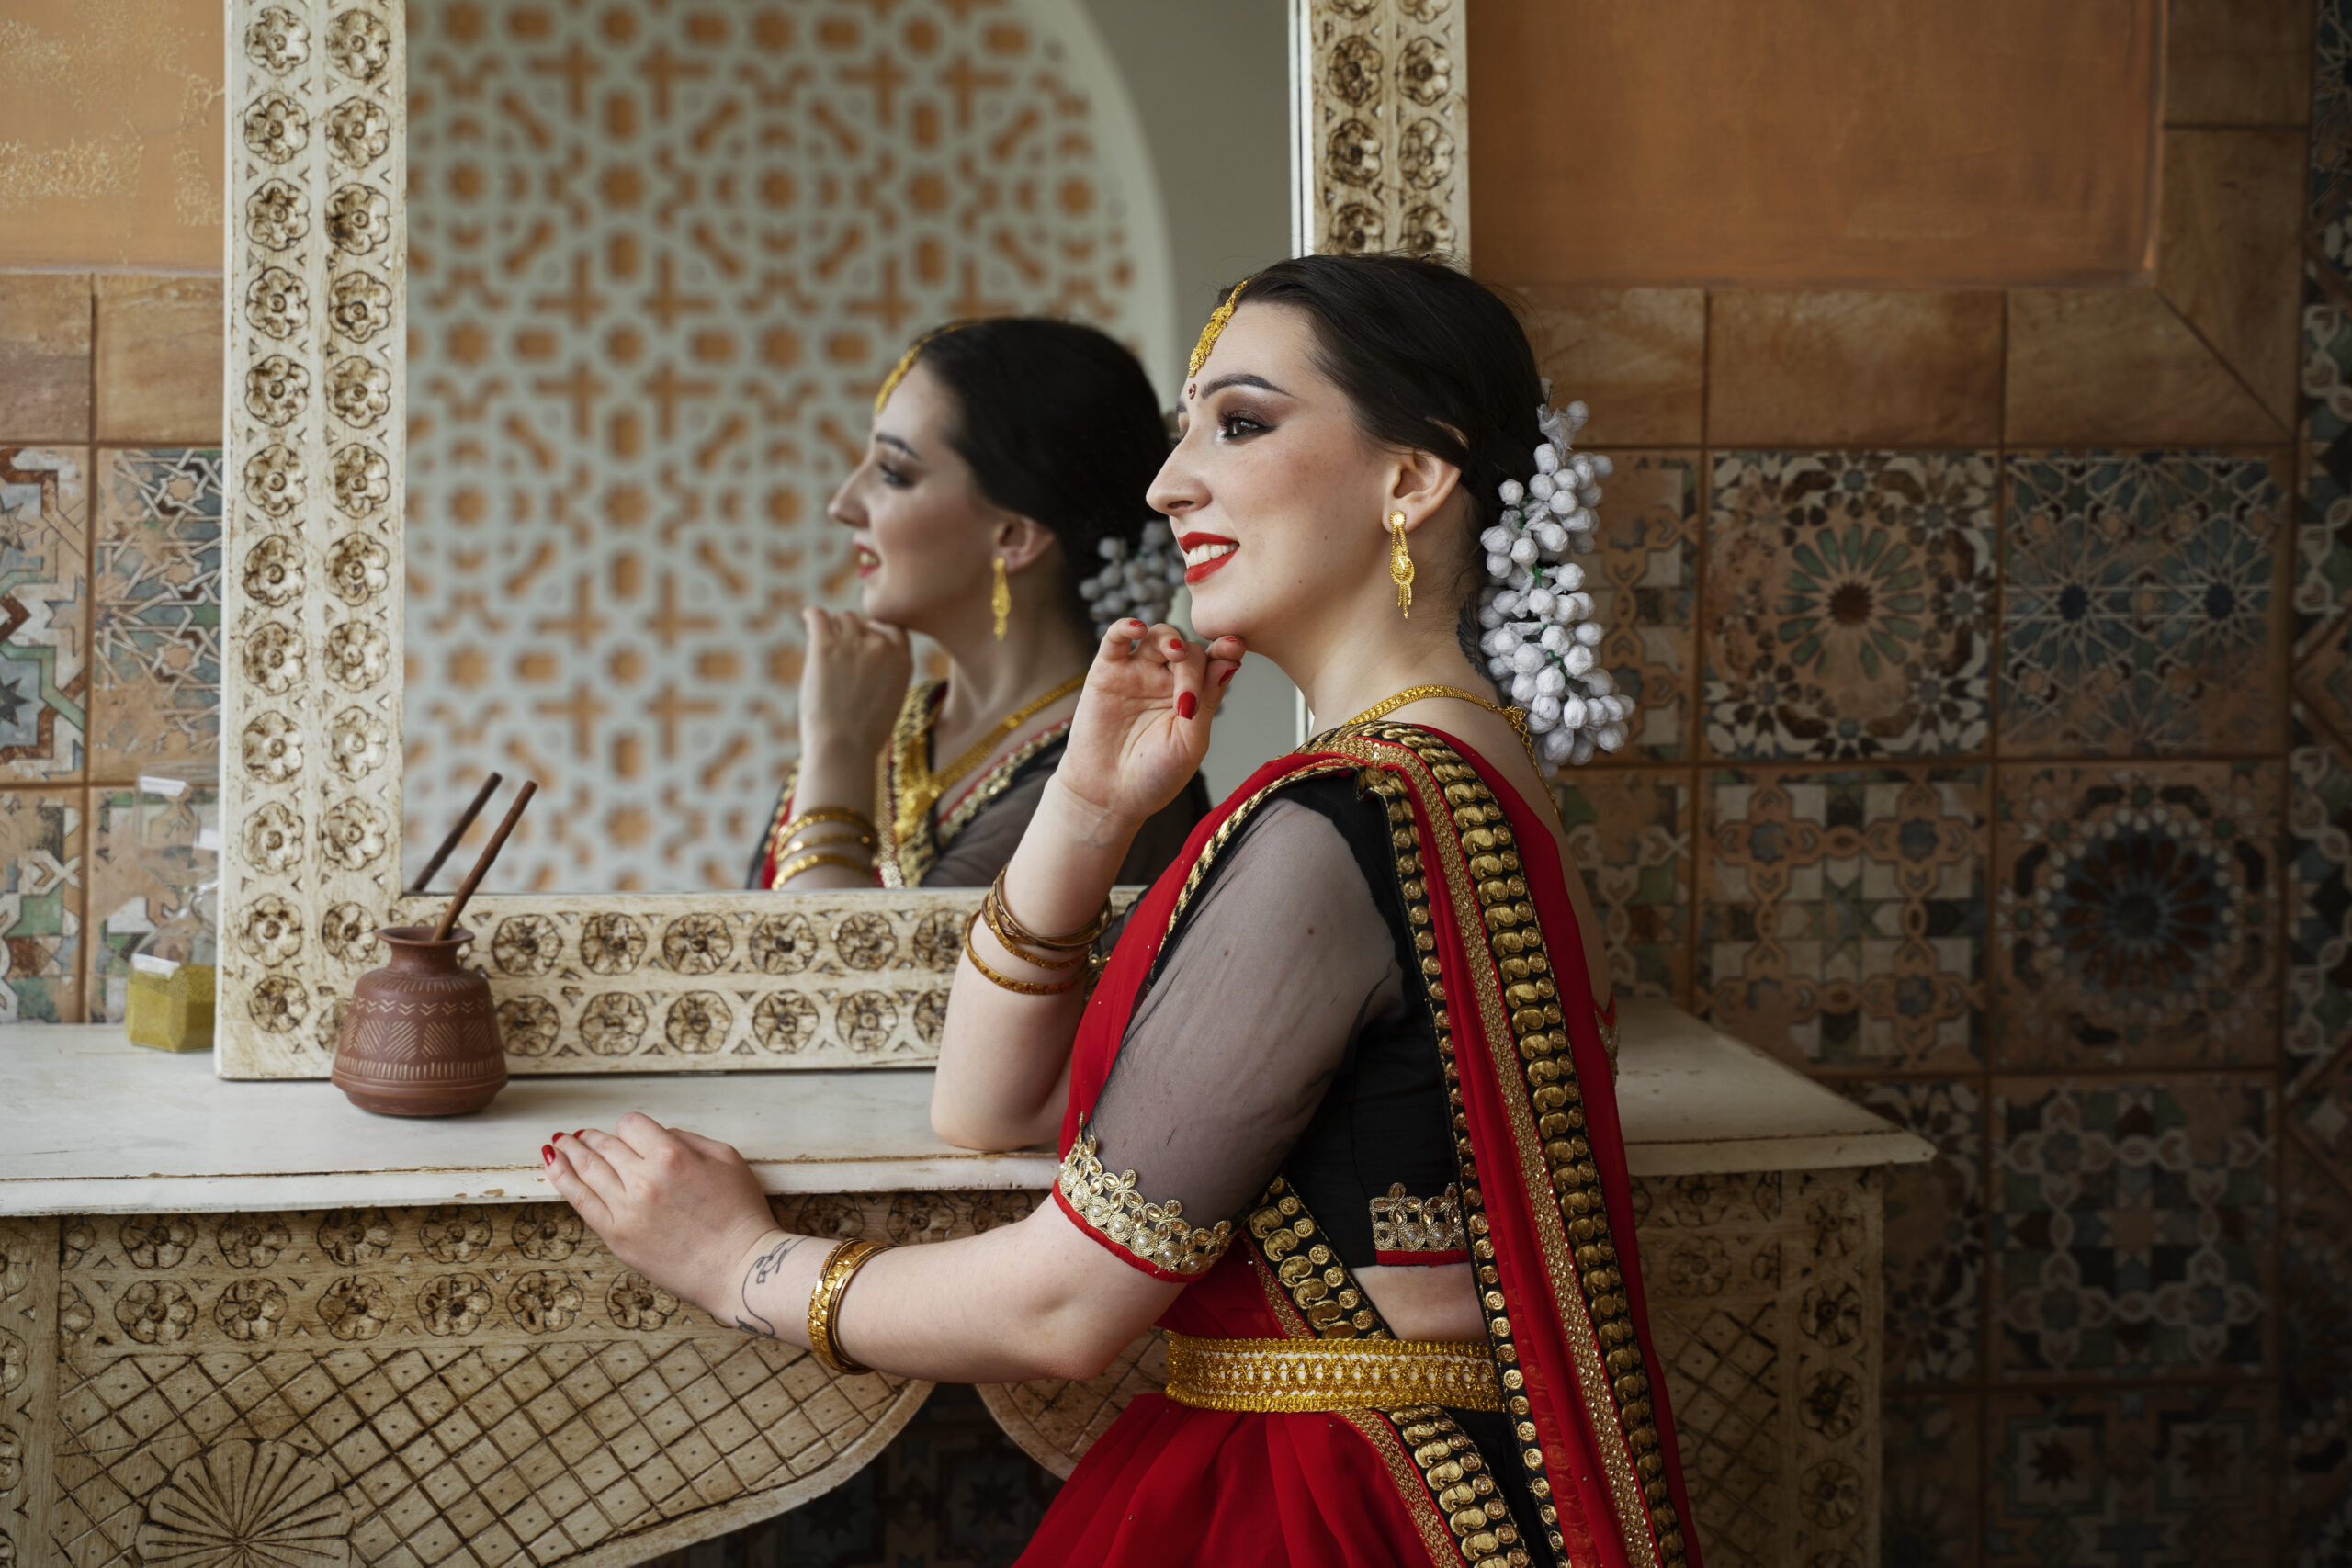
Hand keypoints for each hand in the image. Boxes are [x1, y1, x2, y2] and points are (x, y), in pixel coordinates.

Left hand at [543, 1117, 782, 1323]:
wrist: (739, 1268)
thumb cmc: (741, 1216)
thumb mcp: (727, 1159)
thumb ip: (688, 1139)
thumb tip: (658, 1135)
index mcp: (671, 1156)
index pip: (632, 1125)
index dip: (632, 1128)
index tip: (633, 1134)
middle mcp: (643, 1180)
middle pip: (605, 1145)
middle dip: (592, 1136)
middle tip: (581, 1134)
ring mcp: (626, 1210)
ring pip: (587, 1169)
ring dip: (569, 1151)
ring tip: (559, 1142)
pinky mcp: (617, 1237)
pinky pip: (581, 1201)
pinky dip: (564, 1179)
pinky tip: (554, 1166)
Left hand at [798, 608, 912, 771]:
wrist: (844, 748)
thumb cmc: (864, 735)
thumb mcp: (891, 700)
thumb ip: (887, 673)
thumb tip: (868, 658)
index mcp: (903, 660)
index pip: (892, 628)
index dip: (875, 632)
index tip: (863, 640)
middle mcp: (882, 646)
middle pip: (862, 623)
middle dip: (850, 634)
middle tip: (837, 653)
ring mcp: (854, 643)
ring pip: (842, 619)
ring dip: (832, 630)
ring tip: (822, 645)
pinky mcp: (825, 645)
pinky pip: (818, 616)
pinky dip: (812, 616)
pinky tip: (807, 618)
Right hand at [1054, 619, 1243, 828]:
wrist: (1109, 796)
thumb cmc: (1154, 776)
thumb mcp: (1190, 743)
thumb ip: (1207, 702)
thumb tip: (1229, 663)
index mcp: (1195, 697)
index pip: (1215, 664)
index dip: (1226, 651)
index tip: (1234, 648)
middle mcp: (1168, 681)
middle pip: (1189, 649)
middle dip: (1194, 662)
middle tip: (1188, 689)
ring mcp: (1137, 674)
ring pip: (1157, 636)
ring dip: (1168, 636)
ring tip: (1174, 652)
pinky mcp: (1106, 672)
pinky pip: (1115, 640)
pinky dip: (1125, 627)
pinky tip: (1137, 629)